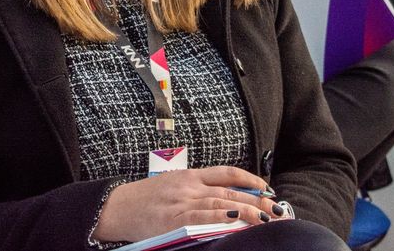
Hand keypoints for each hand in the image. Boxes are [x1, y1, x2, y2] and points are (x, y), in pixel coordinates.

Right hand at [92, 166, 284, 242]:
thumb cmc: (142, 201)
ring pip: (223, 203)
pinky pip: (204, 218)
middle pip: (231, 190)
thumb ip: (194, 190)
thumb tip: (225, 199)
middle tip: (278, 209)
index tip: (267, 188)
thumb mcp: (170, 186)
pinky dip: (223, 218)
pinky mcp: (175, 219)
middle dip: (259, 200)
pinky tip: (239, 220)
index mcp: (188, 176)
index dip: (250, 179)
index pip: (226, 173)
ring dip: (249, 211)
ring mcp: (182, 202)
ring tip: (268, 219)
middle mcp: (189, 186)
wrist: (115, 208)